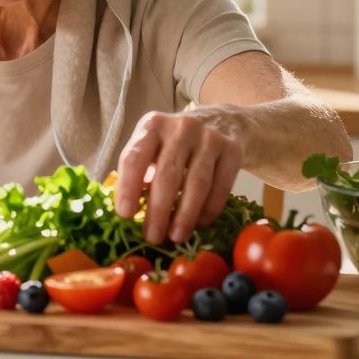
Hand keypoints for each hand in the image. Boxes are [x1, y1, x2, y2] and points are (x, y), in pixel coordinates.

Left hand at [112, 109, 243, 243]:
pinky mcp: (233, 151)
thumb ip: (140, 170)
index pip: (134, 157)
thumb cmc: (177, 141)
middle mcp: (181, 128)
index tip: (125, 214)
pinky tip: (200, 223)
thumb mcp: (154, 144)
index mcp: (152, 125)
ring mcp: (209, 138)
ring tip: (176, 237)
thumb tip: (129, 211)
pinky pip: (221, 187)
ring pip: (197, 184)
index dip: (128, 188)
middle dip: (158, 211)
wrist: (223, 121)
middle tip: (152, 237)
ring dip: (185, 215)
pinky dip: (209, 210)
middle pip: (167, 175)